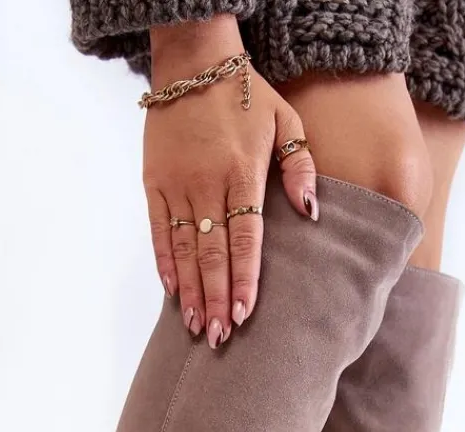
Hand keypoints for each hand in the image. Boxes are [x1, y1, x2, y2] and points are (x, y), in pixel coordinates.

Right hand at [144, 17, 316, 347]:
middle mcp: (206, 184)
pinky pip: (157, 230)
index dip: (244, 278)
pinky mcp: (153, 183)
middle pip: (212, 253)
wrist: (193, 60)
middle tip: (221, 337)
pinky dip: (164, 263)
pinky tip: (173, 292)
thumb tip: (311, 212)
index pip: (245, 238)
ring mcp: (176, 185)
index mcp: (242, 173)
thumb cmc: (246, 95)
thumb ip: (300, 167)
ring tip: (197, 326)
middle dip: (217, 298)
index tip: (245, 313)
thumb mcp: (286, 120)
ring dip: (191, 291)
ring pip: (183, 249)